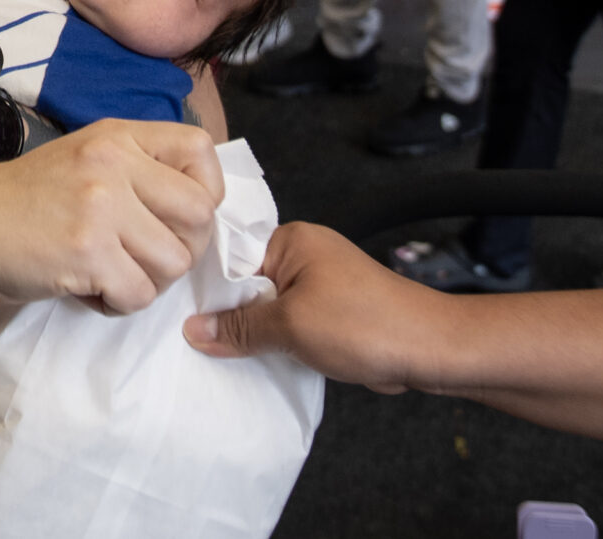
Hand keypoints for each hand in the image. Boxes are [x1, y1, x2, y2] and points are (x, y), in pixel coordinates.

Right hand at [0, 120, 222, 312]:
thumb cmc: (23, 199)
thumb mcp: (86, 159)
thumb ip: (139, 173)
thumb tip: (200, 217)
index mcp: (119, 136)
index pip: (202, 152)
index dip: (203, 194)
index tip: (172, 218)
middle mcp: (116, 162)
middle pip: (199, 218)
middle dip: (178, 250)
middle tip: (138, 258)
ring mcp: (101, 205)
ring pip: (174, 263)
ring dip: (145, 282)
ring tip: (105, 274)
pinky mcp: (86, 251)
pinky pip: (138, 295)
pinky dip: (115, 304)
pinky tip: (84, 288)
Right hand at [184, 221, 437, 391]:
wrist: (429, 349)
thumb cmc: (364, 325)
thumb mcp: (291, 325)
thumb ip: (239, 328)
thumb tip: (194, 331)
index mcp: (292, 240)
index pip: (232, 255)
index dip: (204, 285)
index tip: (173, 310)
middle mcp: (304, 255)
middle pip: (247, 284)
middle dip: (225, 313)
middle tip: (188, 340)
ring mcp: (319, 285)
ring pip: (267, 308)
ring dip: (251, 332)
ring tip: (214, 355)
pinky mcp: (330, 313)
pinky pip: (288, 324)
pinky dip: (273, 342)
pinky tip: (252, 363)